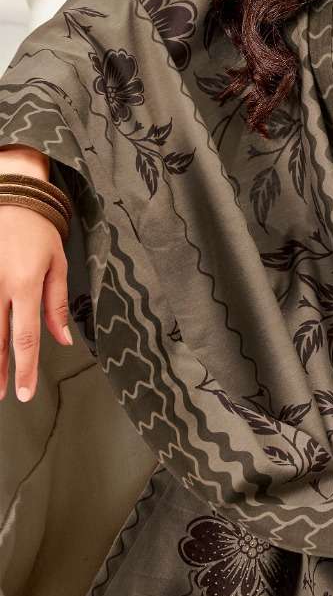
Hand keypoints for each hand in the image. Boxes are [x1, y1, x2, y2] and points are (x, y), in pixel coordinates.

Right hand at [0, 205, 72, 401]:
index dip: (26, 368)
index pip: (26, 337)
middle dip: (0, 372)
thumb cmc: (38, 231)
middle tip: (4, 395)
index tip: (25, 392)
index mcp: (25, 284)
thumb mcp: (58, 264)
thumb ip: (57, 305)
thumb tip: (63, 339)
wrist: (12, 199)